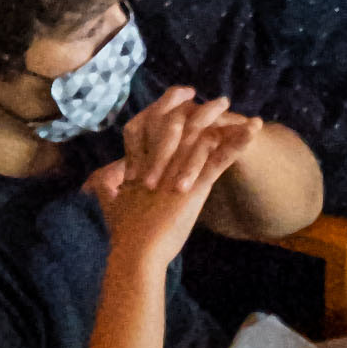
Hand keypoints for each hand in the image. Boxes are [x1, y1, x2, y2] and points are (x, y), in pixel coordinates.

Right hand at [89, 87, 263, 251]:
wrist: (135, 253)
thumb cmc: (126, 233)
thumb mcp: (112, 203)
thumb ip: (106, 186)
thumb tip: (92, 181)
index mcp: (143, 160)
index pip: (153, 121)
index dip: (167, 104)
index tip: (182, 94)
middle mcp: (160, 159)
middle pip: (179, 122)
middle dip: (201, 108)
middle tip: (221, 100)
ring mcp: (177, 170)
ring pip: (201, 135)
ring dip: (222, 119)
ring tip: (239, 110)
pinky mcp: (194, 186)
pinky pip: (220, 159)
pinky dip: (238, 142)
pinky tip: (254, 128)